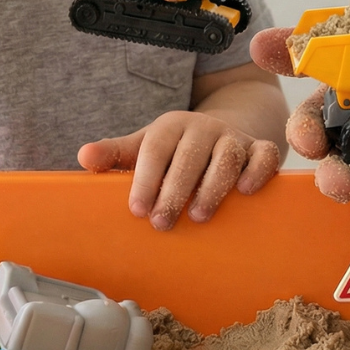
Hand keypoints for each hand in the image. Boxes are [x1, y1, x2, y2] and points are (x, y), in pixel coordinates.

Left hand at [78, 111, 280, 228]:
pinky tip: (246, 192)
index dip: (146, 178)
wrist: (221, 133)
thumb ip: (115, 154)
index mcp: (172, 126)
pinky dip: (258, 171)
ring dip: (213, 187)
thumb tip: (84, 157)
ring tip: (200, 217)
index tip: (137, 209)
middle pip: (190, 155)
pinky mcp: (260, 147)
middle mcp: (205, 128)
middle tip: (162, 223)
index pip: (156, 148)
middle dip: (175, 191)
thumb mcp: (144, 147)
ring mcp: (234, 137)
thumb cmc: (175, 149)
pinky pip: (265, 154)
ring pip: (228, 156)